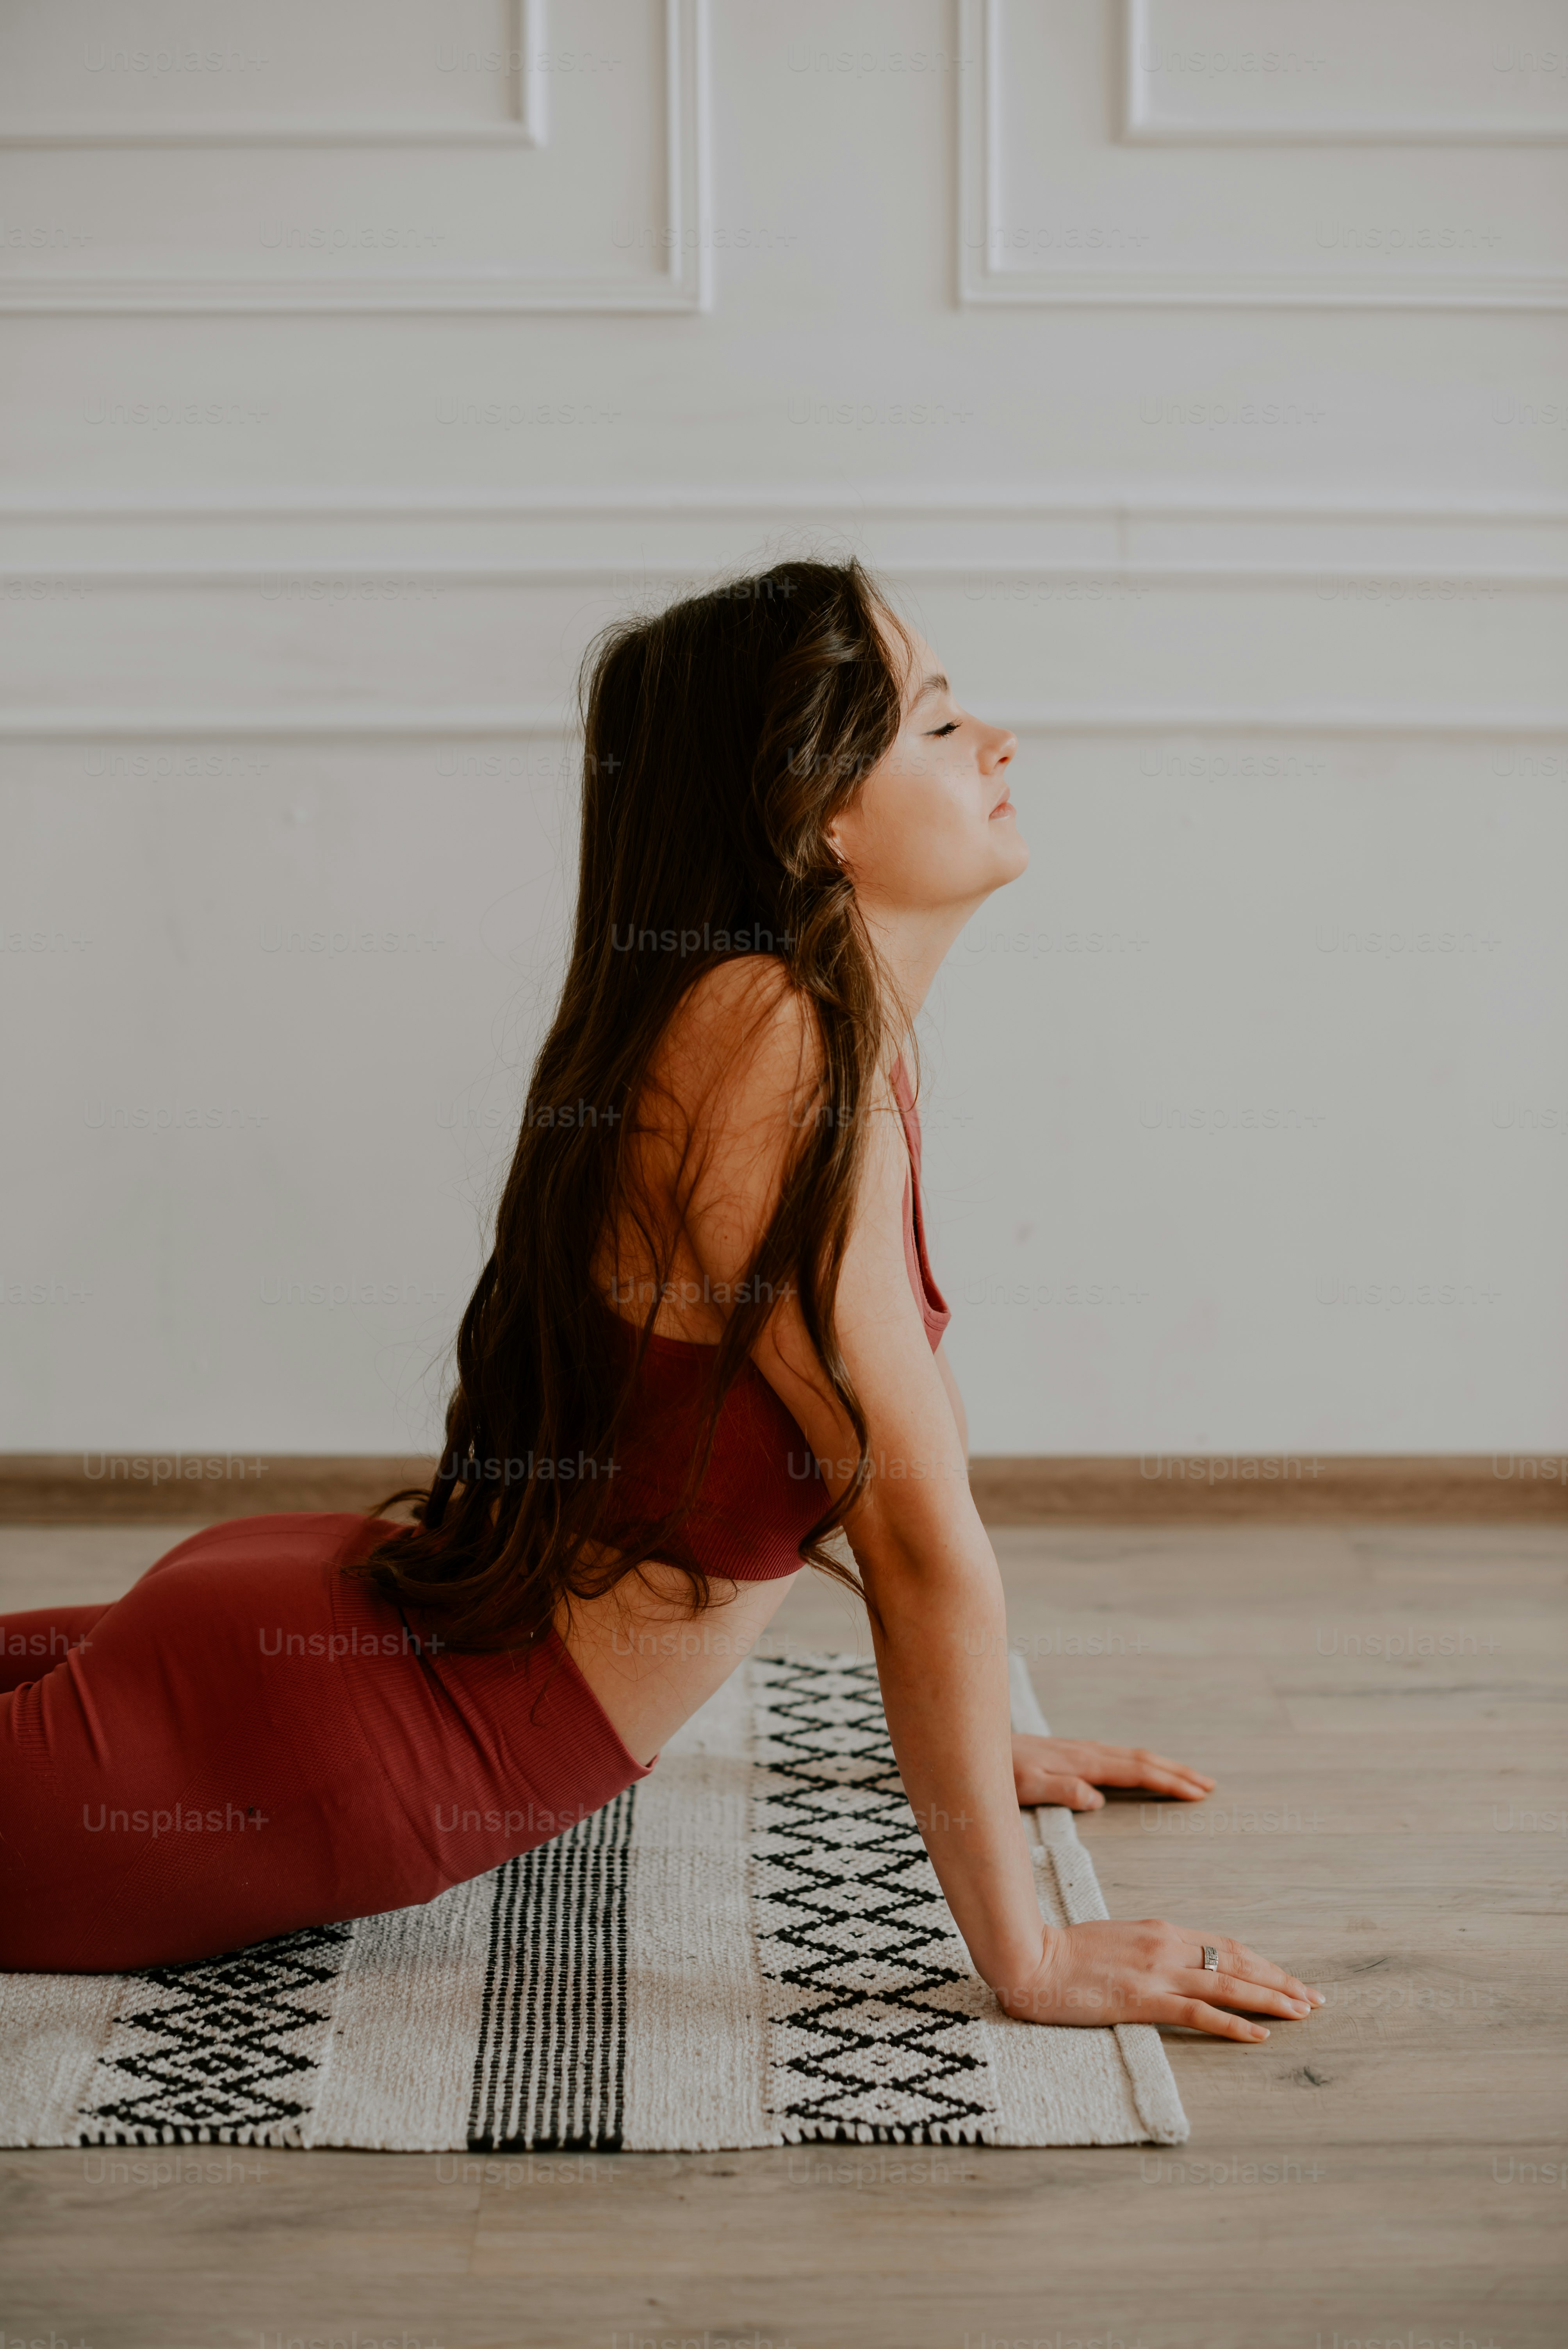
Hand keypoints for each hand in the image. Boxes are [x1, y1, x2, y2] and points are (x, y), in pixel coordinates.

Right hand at [995, 1921, 1322, 2040]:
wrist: (1030, 1958)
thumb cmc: (1066, 1953)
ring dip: (1271, 1999)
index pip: (1225, 1946)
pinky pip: (1199, 2013)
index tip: (1290, 1978)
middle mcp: (1166, 1945)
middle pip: (1237, 1962)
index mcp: (1160, 1930)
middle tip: (1314, 1997)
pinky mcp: (1143, 1999)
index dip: (1263, 1963)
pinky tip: (1260, 2035)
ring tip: (1303, 2012)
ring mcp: (1156, 1972)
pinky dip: (1234, 2024)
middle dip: (1280, 1980)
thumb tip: (1176, 1962)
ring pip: (1228, 1985)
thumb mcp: (1116, 1941)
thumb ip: (1149, 1949)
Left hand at [1011, 1732, 1213, 1810]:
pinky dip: (1138, 1763)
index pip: (1135, 1771)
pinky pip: (1115, 1757)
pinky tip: (1140, 1769)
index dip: (1168, 1782)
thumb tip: (1096, 1799)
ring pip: (1130, 1756)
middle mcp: (1084, 1753)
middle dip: (1176, 1772)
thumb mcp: (1022, 1786)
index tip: (1198, 1793)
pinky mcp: (1069, 1753)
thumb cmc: (997, 1770)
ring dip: (1161, 1766)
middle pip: (1141, 1760)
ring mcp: (1078, 1751)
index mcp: (1081, 1763)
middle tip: (1209, 1785)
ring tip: (1187, 1777)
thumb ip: (1059, 1790)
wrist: (973, 1741)